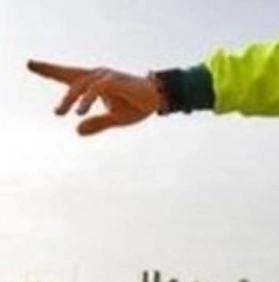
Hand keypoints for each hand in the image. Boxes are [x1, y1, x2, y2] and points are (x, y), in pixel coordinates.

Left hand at [27, 60, 164, 135]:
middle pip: (69, 72)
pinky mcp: (114, 81)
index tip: (32, 65)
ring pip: (80, 84)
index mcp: (96, 83)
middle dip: (49, 69)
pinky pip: (95, 89)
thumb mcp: (116, 118)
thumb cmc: (138, 105)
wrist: (160, 99)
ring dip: (69, 98)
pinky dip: (86, 100)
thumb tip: (76, 131)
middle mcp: (98, 75)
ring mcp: (105, 76)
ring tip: (59, 112)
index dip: (50, 70)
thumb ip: (97, 124)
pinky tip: (79, 112)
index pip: (70, 77)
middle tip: (30, 64)